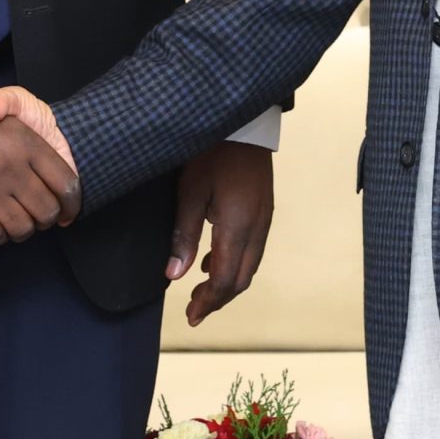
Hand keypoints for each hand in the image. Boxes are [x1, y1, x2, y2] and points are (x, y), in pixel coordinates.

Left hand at [167, 141, 273, 326]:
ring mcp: (264, 218)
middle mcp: (257, 228)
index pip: (226, 280)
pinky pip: (253, 248)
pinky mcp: (264, 208)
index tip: (191, 316)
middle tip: (194, 310)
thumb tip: (174, 275)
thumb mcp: (190, 192)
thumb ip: (184, 235)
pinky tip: (213, 260)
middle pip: (241, 279)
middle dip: (218, 299)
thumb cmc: (213, 152)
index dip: (208, 302)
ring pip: (250, 265)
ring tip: (202, 291)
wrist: (244, 122)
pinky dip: (235, 263)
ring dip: (228, 283)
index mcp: (238, 227)